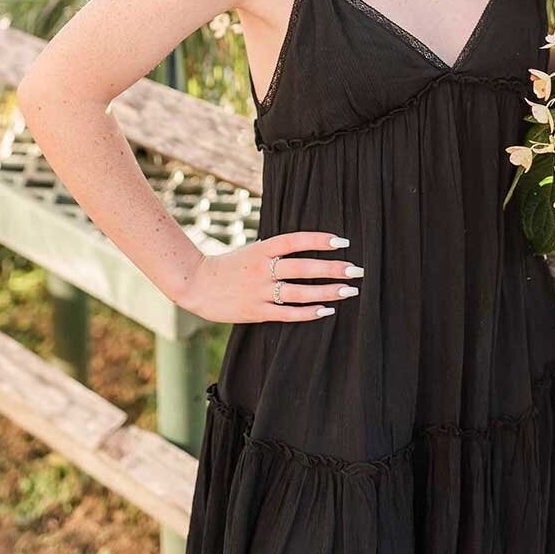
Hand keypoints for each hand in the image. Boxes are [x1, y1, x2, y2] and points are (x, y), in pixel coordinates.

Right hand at [173, 231, 363, 323]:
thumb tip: (303, 247)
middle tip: (357, 270)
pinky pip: (288, 313)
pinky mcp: (256, 311)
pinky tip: (327, 310)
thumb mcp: (251, 251)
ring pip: (300, 292)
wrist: (197, 284)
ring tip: (349, 291)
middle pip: (304, 267)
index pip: (295, 241)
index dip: (319, 240)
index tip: (342, 241)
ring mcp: (259, 291)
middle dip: (333, 268)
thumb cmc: (228, 266)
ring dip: (327, 291)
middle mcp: (262, 268)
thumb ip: (274, 250)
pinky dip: (309, 312)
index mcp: (261, 249)